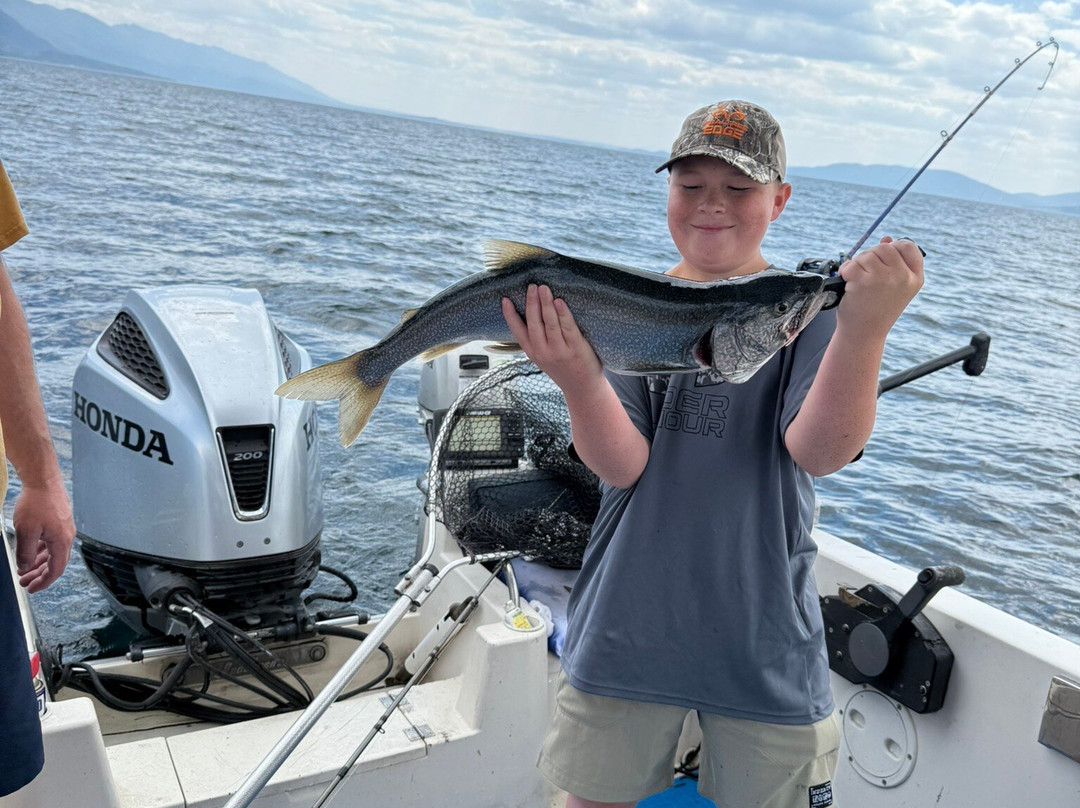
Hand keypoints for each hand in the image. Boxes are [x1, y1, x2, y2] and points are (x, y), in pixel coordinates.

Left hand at [14, 478, 74, 593]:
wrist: (43, 480)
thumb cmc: (36, 503)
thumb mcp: (26, 532)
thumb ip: (26, 553)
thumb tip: (25, 568)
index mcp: (61, 541)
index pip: (56, 570)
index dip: (43, 582)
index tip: (31, 589)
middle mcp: (66, 536)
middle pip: (55, 563)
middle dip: (39, 575)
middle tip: (24, 582)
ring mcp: (64, 528)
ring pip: (52, 552)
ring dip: (38, 563)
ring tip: (24, 569)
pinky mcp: (59, 522)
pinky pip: (51, 542)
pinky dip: (41, 551)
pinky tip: (31, 552)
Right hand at [501, 284, 603, 395]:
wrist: (582, 388)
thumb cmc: (563, 368)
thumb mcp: (543, 358)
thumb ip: (537, 340)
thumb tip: (532, 312)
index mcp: (533, 352)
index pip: (518, 331)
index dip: (510, 315)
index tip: (505, 300)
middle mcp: (543, 351)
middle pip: (534, 323)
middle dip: (531, 303)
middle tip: (531, 286)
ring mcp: (559, 350)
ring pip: (550, 323)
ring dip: (546, 304)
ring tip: (544, 289)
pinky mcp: (576, 348)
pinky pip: (568, 328)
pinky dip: (563, 314)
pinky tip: (559, 302)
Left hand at [837, 236, 923, 341]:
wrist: (864, 333)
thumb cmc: (876, 309)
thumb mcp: (893, 287)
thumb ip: (893, 263)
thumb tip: (886, 239)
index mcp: (915, 278)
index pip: (908, 246)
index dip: (893, 247)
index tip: (883, 260)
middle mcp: (903, 277)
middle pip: (884, 247)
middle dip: (870, 256)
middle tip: (865, 273)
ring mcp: (885, 278)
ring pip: (867, 254)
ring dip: (857, 264)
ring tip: (858, 281)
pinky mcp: (865, 281)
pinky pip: (851, 264)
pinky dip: (845, 271)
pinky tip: (848, 282)